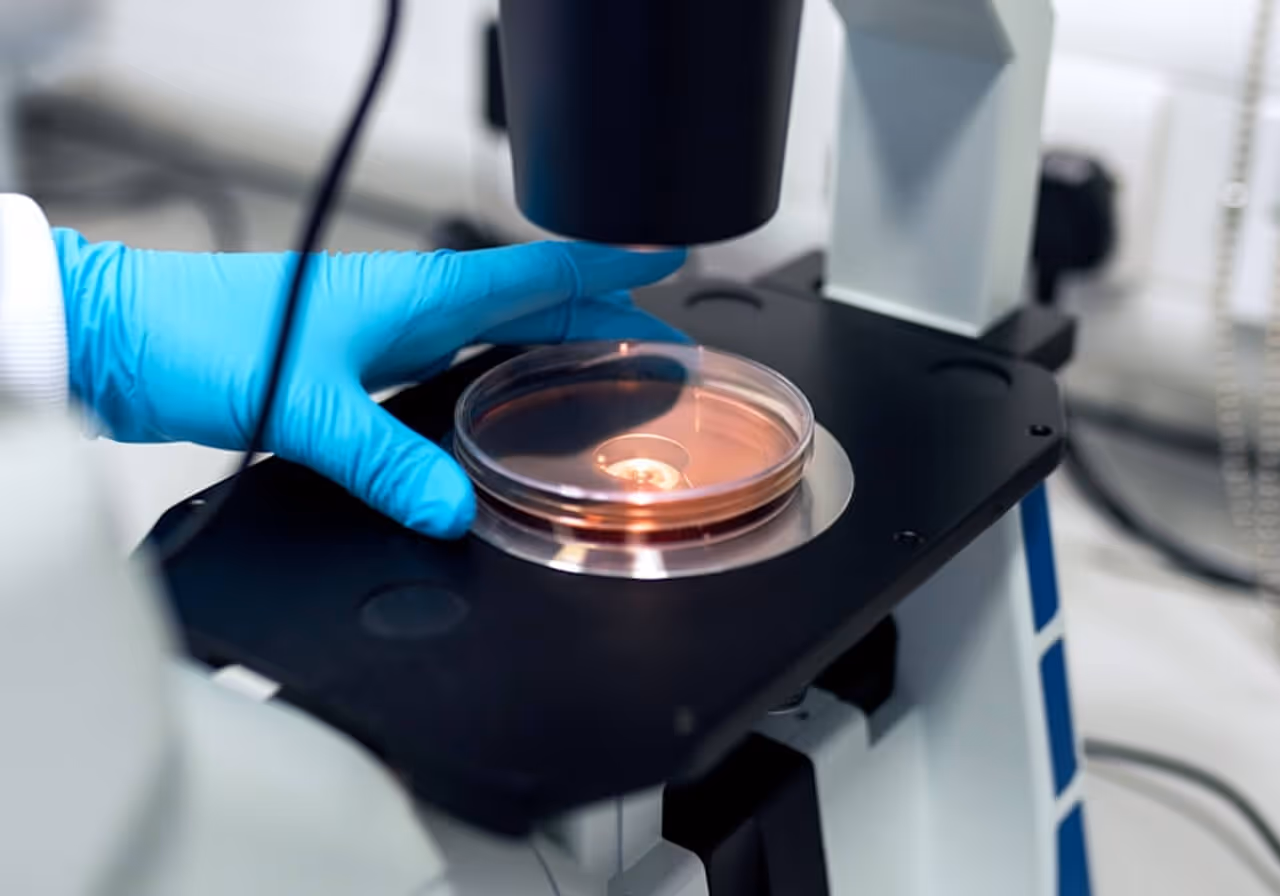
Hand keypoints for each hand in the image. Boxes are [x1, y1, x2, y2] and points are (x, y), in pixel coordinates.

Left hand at [54, 230, 685, 536]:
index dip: (606, 267)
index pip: (534, 272)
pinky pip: (454, 370)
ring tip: (608, 376)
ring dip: (555, 350)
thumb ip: (382, 461)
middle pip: (532, 306)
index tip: (665, 259)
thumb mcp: (303, 403)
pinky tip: (506, 414)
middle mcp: (410, 308)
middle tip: (662, 344)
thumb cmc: (198, 336)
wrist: (120, 341)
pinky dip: (496, 384)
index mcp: (415, 294)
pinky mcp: (359, 368)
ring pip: (496, 338)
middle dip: (603, 318)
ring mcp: (386, 336)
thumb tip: (455, 512)